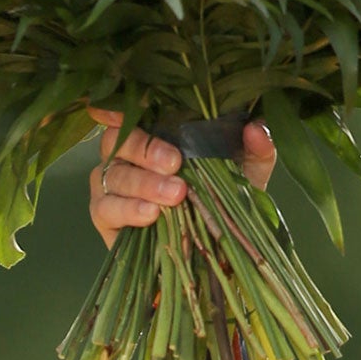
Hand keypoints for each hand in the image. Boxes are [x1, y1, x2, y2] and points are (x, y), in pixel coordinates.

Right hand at [88, 107, 276, 248]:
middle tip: (174, 163)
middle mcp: (125, 155)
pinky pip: (106, 207)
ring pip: (114, 174)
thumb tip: (256, 129)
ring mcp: (110, 184)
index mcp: (154, 135)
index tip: (121, 111)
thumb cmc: (220, 201)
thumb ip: (255, 150)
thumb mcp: (246, 174)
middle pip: (116, 140)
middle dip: (143, 149)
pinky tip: (152, 214)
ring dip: (144, 183)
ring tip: (175, 195)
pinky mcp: (104, 215)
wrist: (211, 251)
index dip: (114, 108)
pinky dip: (129, 209)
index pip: (127, 113)